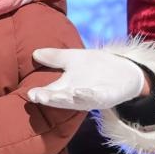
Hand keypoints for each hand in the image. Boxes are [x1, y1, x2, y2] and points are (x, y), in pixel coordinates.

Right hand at [29, 48, 146, 109]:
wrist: (125, 72)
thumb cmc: (95, 67)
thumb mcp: (73, 59)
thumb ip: (55, 57)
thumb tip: (35, 52)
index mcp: (66, 87)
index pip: (50, 92)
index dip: (40, 94)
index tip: (30, 94)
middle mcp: (76, 95)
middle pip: (60, 99)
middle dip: (50, 99)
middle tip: (38, 97)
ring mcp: (91, 97)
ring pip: (76, 101)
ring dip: (67, 99)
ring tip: (56, 96)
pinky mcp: (106, 97)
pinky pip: (96, 97)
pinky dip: (88, 96)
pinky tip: (80, 91)